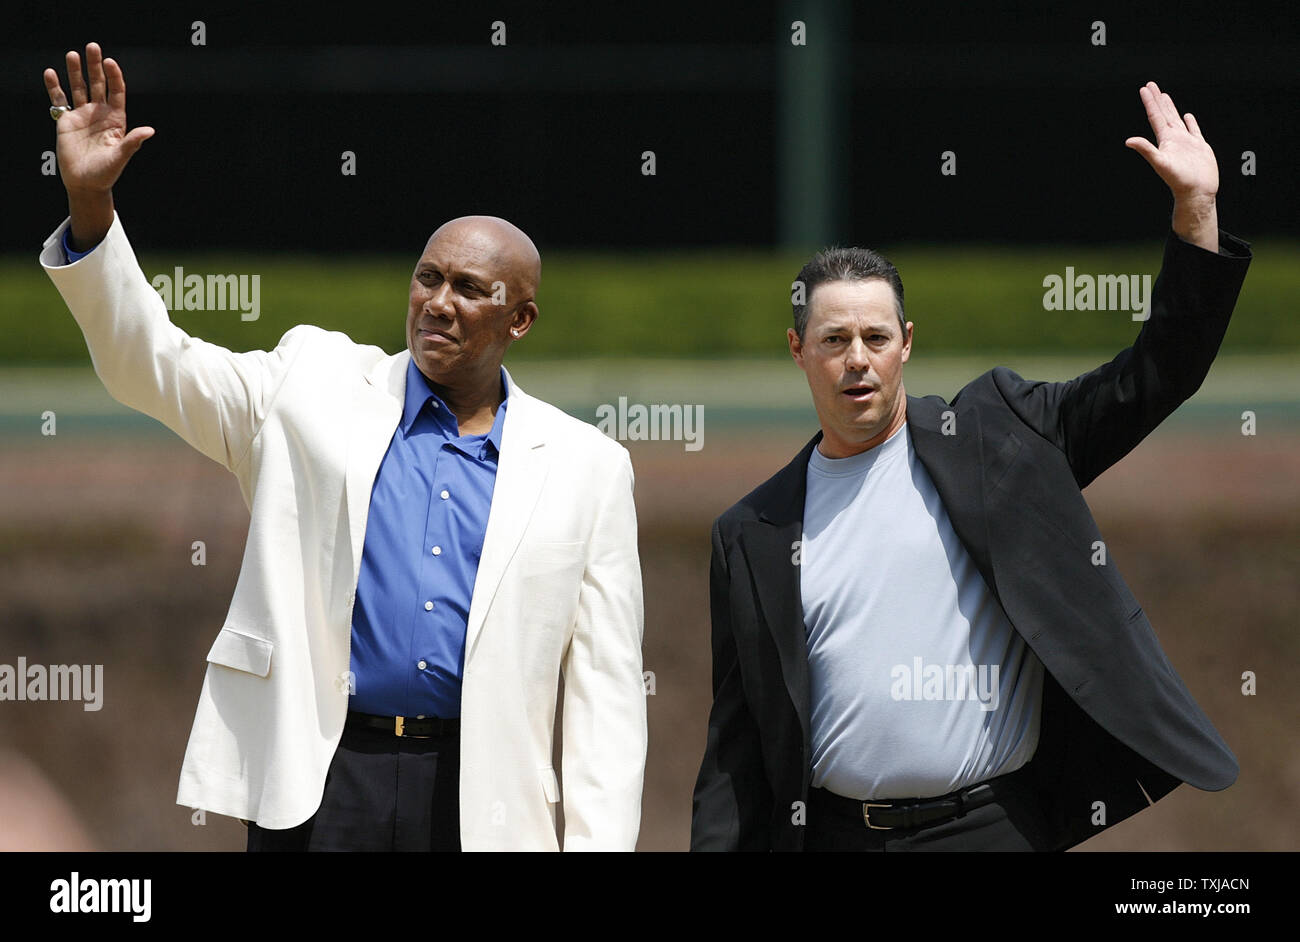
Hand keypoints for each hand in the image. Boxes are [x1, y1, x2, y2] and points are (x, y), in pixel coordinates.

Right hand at [44, 43, 151, 248]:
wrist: (85, 183)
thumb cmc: (106, 173)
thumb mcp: (120, 157)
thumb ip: (132, 143)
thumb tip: (150, 131)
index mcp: (116, 120)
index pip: (117, 92)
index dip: (114, 77)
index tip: (110, 63)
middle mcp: (100, 113)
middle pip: (97, 84)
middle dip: (95, 66)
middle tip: (92, 46)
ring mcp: (83, 115)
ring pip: (78, 88)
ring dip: (75, 71)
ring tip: (72, 54)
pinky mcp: (66, 121)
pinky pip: (59, 100)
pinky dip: (54, 87)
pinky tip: (51, 73)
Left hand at [1125, 82, 1218, 250]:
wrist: (1197, 192)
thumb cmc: (1179, 180)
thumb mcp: (1161, 163)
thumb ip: (1146, 150)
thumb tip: (1128, 141)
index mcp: (1165, 140)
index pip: (1155, 117)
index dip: (1150, 102)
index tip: (1144, 88)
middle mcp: (1174, 139)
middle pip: (1163, 114)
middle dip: (1157, 100)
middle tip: (1151, 85)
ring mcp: (1186, 142)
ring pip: (1176, 120)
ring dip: (1170, 108)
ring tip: (1164, 96)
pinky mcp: (1199, 146)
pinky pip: (1194, 130)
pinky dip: (1190, 122)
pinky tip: (1187, 116)